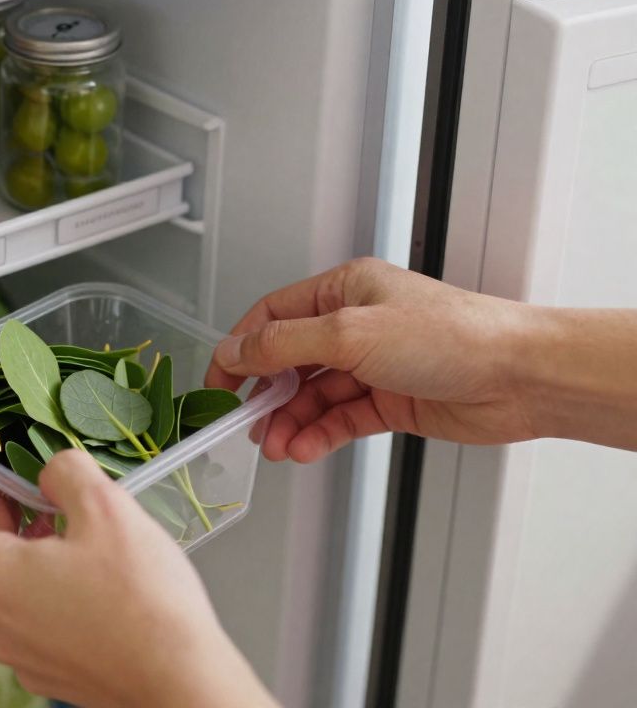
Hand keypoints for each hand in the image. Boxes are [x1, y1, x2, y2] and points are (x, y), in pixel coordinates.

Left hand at [0, 450, 275, 707]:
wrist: (180, 679)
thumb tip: (50, 475)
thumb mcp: (106, 507)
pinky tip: (84, 577)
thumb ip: (66, 473)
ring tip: (66, 531)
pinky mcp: (47, 673)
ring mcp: (19, 654)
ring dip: (27, 552)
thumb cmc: (143, 598)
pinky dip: (44, 589)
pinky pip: (31, 619)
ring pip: (9, 588)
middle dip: (2, 516)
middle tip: (29, 491)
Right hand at [204, 257, 542, 461]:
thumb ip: (284, 345)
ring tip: (278, 447)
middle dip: (265, 396)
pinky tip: (304, 448)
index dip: (240, 349)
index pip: (272, 316)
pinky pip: (339, 420)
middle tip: (246, 424)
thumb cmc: (452, 335)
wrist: (519, 377)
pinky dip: (318, 435)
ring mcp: (372, 365)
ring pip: (312, 397)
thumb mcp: (350, 333)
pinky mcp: (389, 402)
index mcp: (344, 291)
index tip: (218, 381)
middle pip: (288, 361)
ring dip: (290, 423)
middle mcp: (355, 325)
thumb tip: (236, 351)